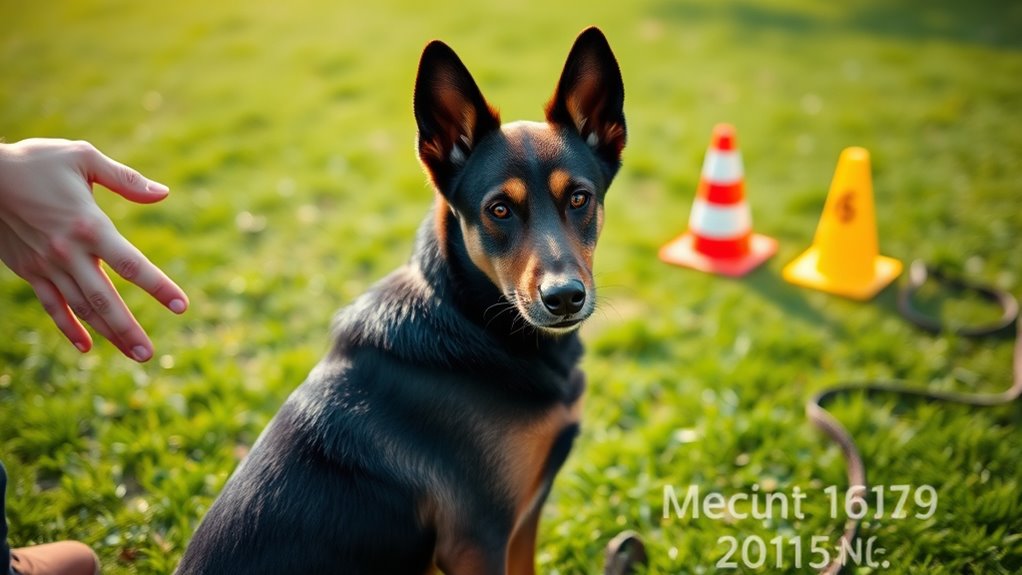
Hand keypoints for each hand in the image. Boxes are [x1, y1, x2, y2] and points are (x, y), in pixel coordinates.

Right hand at [0, 138, 187, 361]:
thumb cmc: (36, 161)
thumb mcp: (83, 157)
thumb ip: (126, 179)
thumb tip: (164, 194)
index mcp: (90, 226)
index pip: (131, 264)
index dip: (158, 287)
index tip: (181, 307)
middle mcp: (69, 252)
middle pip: (104, 299)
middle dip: (128, 329)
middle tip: (149, 355)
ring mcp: (47, 265)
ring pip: (81, 309)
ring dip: (108, 333)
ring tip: (133, 354)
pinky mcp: (29, 270)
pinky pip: (52, 305)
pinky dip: (69, 328)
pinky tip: (87, 347)